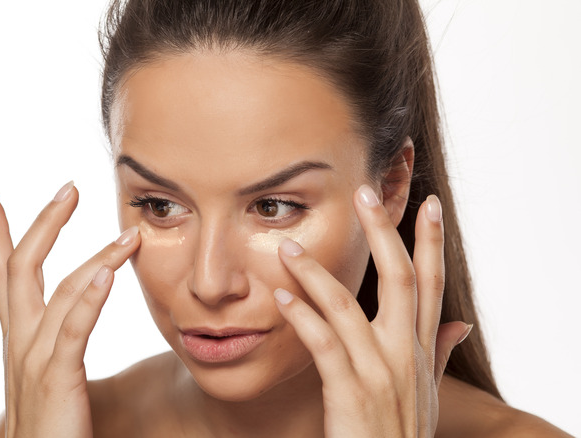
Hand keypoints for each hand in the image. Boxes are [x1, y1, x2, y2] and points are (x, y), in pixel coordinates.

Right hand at [0, 182, 140, 437]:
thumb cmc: (49, 432)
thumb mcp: (47, 383)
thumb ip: (54, 355)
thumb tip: (63, 340)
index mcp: (18, 342)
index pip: (4, 279)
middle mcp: (18, 344)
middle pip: (22, 269)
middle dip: (44, 225)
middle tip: (68, 189)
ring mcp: (33, 361)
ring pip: (61, 292)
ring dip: (97, 256)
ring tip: (130, 234)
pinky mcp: (55, 380)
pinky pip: (72, 330)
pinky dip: (90, 297)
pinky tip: (109, 271)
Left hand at [273, 184, 471, 436]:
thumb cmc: (400, 434)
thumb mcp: (427, 392)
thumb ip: (438, 353)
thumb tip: (459, 322)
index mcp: (420, 349)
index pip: (432, 284)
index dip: (431, 242)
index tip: (429, 203)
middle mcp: (405, 354)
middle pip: (400, 279)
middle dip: (384, 233)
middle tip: (366, 192)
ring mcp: (380, 372)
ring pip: (350, 307)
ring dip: (318, 274)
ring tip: (289, 248)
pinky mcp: (351, 392)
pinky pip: (324, 344)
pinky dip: (302, 317)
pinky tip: (281, 296)